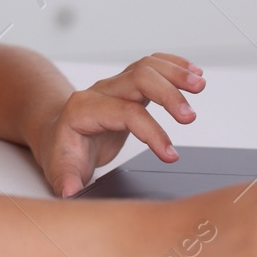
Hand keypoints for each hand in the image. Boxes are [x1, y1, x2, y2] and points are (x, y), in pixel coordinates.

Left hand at [33, 52, 205, 197]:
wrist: (56, 132)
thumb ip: (65, 179)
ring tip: (200, 84)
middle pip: (139, 78)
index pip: (125, 113)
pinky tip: (192, 72)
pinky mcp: (128, 86)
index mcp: (84, 110)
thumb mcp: (59, 169)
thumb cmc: (61, 150)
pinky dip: (173, 65)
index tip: (170, 154)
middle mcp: (101, 91)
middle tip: (190, 117)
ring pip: (147, 66)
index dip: (151, 132)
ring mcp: (115, 86)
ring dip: (175, 73)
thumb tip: (71, 191)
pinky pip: (151, 66)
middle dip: (168, 94)